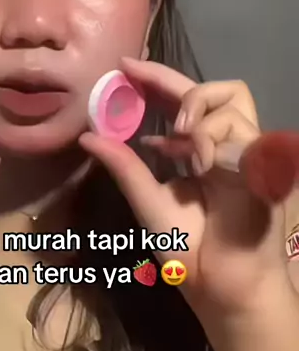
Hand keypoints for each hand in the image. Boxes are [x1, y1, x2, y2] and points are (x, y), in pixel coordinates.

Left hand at [79, 58, 296, 321]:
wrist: (218, 284)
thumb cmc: (186, 247)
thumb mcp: (146, 200)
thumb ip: (123, 167)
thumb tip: (88, 135)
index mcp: (197, 150)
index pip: (181, 100)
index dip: (156, 79)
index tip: (123, 67)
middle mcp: (223, 143)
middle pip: (210, 87)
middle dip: (169, 79)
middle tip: (136, 79)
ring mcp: (245, 150)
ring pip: (231, 98)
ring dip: (198, 109)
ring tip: (180, 136)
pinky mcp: (262, 164)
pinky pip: (241, 130)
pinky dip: (213, 138)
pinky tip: (199, 161)